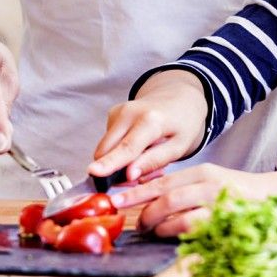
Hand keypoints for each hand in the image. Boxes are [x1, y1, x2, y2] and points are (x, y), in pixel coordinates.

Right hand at [89, 70, 206, 182]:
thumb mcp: (179, 146)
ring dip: (119, 163)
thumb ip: (154, 161)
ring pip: (105, 149)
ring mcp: (118, 112)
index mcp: (151, 120)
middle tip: (139, 179)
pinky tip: (139, 148)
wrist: (178, 97)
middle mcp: (129, 113)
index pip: (127, 147)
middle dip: (115, 172)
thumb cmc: (182, 123)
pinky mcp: (112, 114)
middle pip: (107, 151)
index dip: (110, 163)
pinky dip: (120, 152)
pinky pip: (108, 143)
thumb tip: (129, 175)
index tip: (93, 173)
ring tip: (145, 159)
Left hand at [110, 163, 266, 236]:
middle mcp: (208, 183)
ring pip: (175, 209)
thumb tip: (149, 193)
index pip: (163, 180)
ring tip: (151, 229)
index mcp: (203, 172)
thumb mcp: (210, 181)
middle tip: (135, 222)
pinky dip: (174, 230)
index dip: (136, 191)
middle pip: (166, 195)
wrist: (275, 196)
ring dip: (157, 222)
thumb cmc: (237, 193)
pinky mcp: (224, 217)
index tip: (115, 198)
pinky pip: (191, 225)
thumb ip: (185, 186)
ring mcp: (217, 201)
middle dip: (142, 209)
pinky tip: (169, 232)